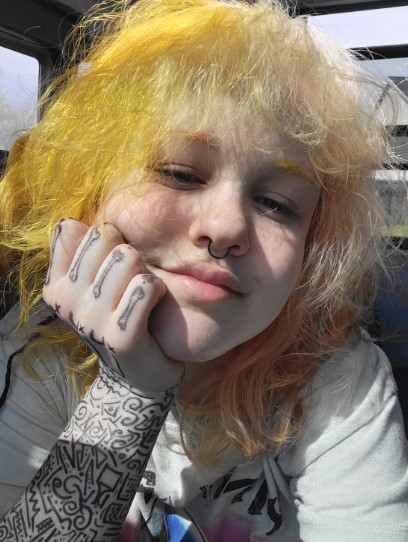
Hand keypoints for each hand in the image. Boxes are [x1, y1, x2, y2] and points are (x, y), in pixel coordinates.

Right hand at [43, 218, 183, 392]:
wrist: (138, 373)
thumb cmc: (119, 318)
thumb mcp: (92, 285)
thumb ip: (81, 253)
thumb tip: (74, 222)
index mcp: (55, 286)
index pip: (69, 229)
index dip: (101, 238)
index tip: (107, 265)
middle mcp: (67, 302)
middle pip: (104, 237)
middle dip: (126, 252)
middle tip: (129, 281)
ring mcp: (92, 321)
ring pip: (127, 257)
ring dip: (143, 271)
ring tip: (141, 294)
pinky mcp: (121, 337)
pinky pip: (145, 286)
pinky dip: (157, 290)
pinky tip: (153, 304)